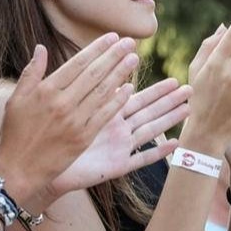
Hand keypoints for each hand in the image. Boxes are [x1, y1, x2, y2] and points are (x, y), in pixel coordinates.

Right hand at [0, 34, 140, 207]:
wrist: (17, 169)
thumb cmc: (14, 133)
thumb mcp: (16, 99)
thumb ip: (31, 72)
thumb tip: (41, 48)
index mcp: (46, 90)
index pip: (78, 63)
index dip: (97, 48)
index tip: (112, 37)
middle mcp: (62, 103)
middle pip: (94, 74)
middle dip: (114, 56)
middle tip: (130, 42)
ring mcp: (74, 121)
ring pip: (103, 92)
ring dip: (120, 73)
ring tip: (134, 59)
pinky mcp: (83, 138)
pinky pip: (105, 115)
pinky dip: (117, 101)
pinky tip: (129, 88)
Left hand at [48, 78, 193, 198]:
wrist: (40, 166)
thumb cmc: (50, 137)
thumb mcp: (67, 108)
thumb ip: (81, 88)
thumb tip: (89, 64)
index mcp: (106, 114)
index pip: (136, 97)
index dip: (155, 89)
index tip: (173, 78)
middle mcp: (117, 130)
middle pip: (149, 111)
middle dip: (169, 101)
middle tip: (190, 89)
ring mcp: (119, 148)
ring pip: (150, 130)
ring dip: (169, 120)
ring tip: (189, 109)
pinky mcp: (117, 166)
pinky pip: (141, 159)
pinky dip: (158, 152)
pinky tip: (176, 144)